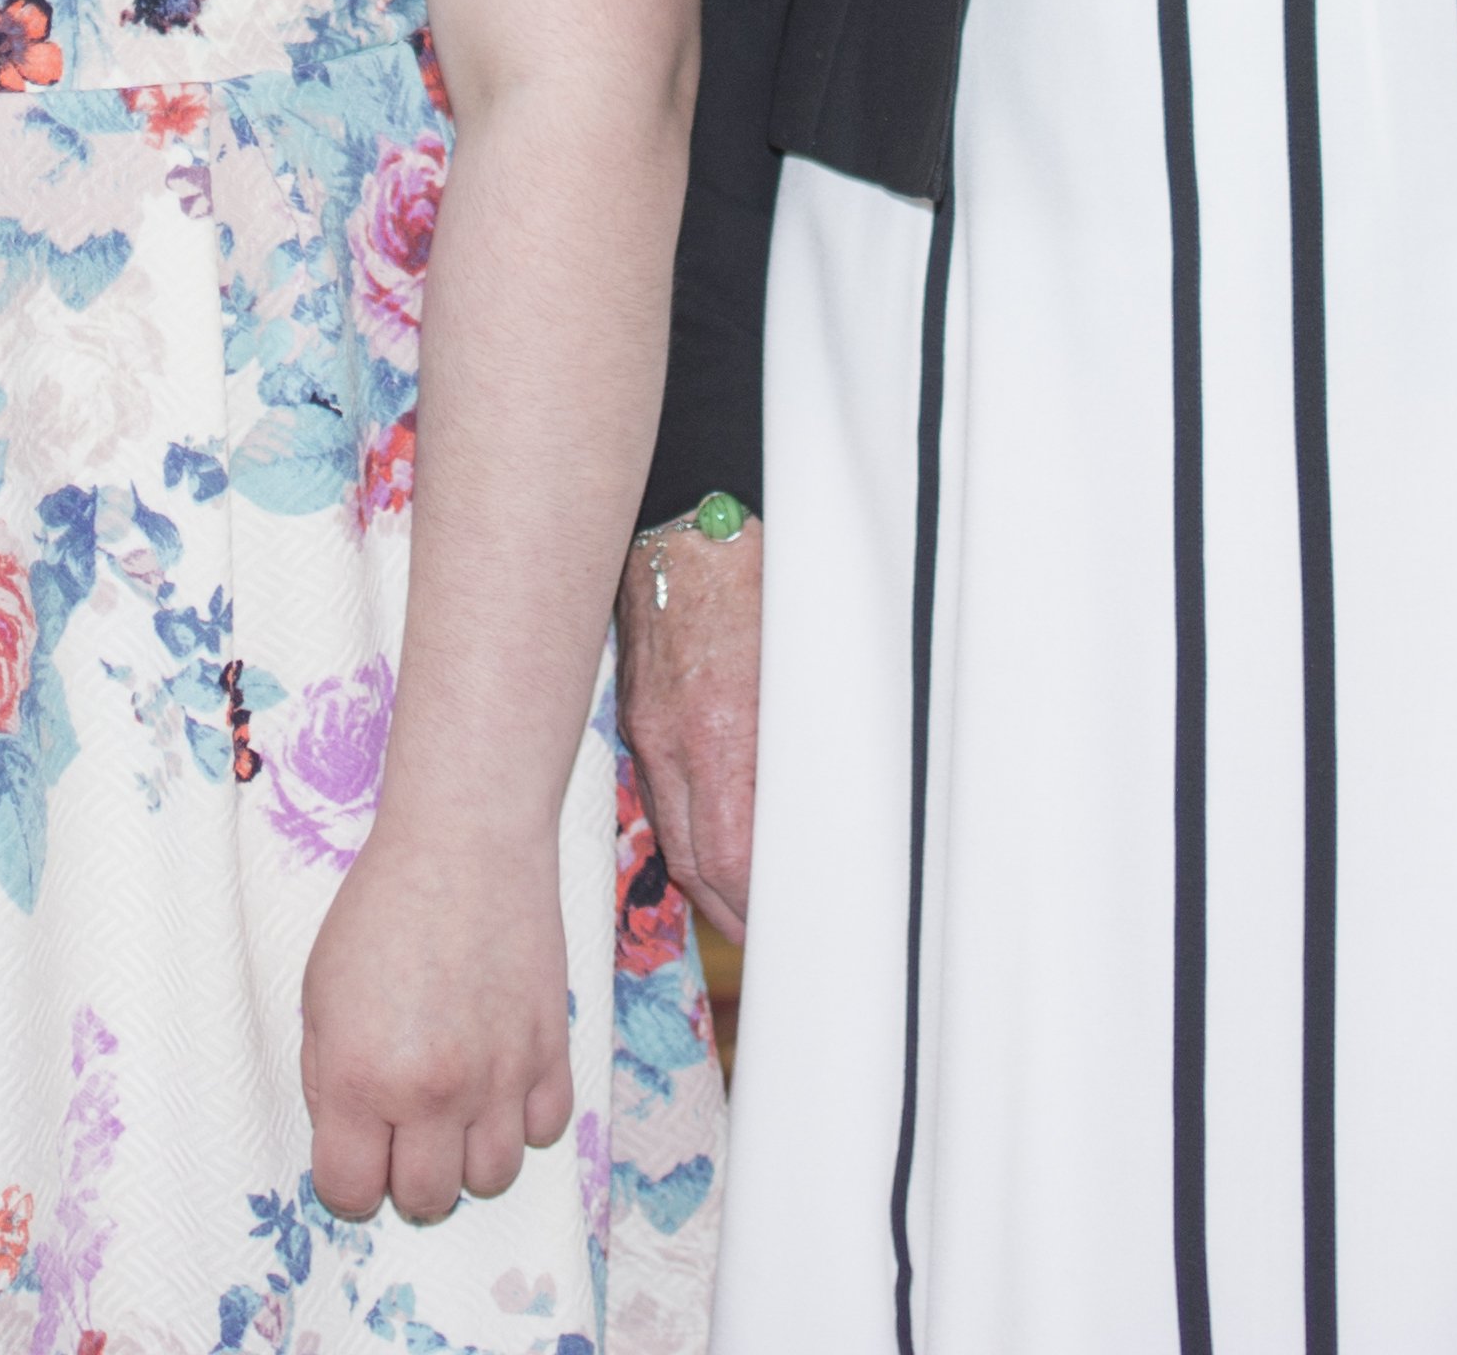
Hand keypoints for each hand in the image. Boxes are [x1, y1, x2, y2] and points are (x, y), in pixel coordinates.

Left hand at [302, 818, 577, 1220]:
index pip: (350, 1193)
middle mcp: (433, 1092)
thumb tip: (351, 1137)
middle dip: (406, 1177)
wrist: (464, 844)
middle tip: (402, 1132)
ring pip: (491, 1178)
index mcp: (361, 1079)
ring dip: (467, 1157)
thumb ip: (327, 1080)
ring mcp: (500, 1076)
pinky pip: (545, 1130)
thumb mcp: (318, 994)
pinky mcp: (552, 1050)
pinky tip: (499, 1081)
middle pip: (425, 1199)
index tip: (354, 1152)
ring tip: (453, 1111)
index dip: (347, 1182)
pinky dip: (522, 1120)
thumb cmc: (381, 910)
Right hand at [614, 524, 760, 941]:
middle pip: (691, 861)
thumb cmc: (756, 581)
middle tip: (761, 932)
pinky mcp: (636, 714)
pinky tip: (707, 835)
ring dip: (704, 874)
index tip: (779, 922)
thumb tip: (819, 804)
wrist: (687, 525)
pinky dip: (682, 826)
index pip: (728, 857)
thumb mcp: (799, 662)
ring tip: (739, 900)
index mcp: (719, 733)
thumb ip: (801, 739)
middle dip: (727, 907)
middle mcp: (672, 742)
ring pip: (670, 832)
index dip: (753, 904)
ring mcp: (646, 728)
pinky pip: (656, 792)